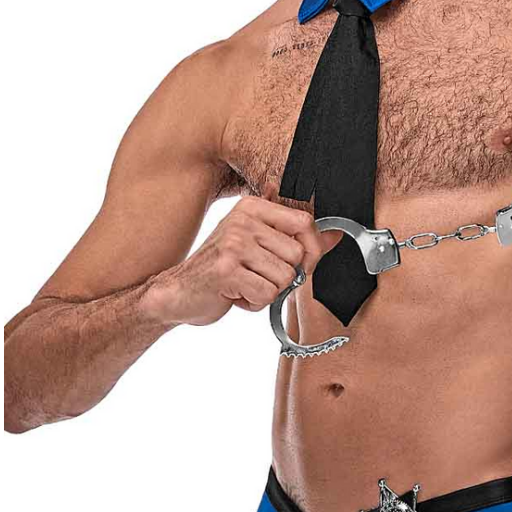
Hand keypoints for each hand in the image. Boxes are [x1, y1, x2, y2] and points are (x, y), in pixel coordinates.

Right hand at [143, 190, 341, 325]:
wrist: (177, 293)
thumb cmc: (220, 270)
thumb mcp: (257, 245)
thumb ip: (295, 239)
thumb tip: (335, 236)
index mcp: (252, 208)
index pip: (304, 221)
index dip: (312, 248)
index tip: (300, 263)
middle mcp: (242, 221)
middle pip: (298, 254)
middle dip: (285, 276)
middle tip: (261, 277)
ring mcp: (233, 244)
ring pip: (284, 277)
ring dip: (267, 291)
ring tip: (244, 285)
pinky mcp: (226, 271)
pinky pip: (266, 294)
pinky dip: (254, 304)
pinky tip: (236, 295)